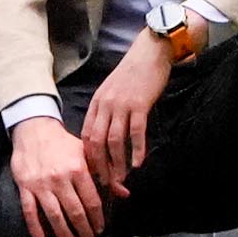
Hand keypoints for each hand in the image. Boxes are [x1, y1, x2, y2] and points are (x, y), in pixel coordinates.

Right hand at [8, 116, 109, 236]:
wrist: (34, 129)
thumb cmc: (63, 143)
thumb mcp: (87, 153)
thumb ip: (106, 174)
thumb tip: (125, 193)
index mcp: (78, 169)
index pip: (91, 200)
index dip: (97, 218)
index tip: (100, 229)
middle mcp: (60, 179)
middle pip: (75, 211)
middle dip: (84, 230)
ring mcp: (41, 184)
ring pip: (54, 215)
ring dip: (64, 234)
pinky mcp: (25, 187)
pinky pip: (29, 211)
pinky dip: (34, 227)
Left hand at [81, 28, 174, 190]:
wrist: (150, 52)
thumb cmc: (133, 74)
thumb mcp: (112, 91)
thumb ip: (106, 112)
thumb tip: (105, 138)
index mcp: (97, 103)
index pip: (87, 137)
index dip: (90, 158)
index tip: (96, 175)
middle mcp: (106, 105)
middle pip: (97, 143)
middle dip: (101, 167)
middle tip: (108, 185)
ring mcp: (122, 104)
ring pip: (114, 141)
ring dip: (118, 164)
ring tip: (122, 180)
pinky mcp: (139, 104)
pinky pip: (136, 132)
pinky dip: (136, 150)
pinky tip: (139, 163)